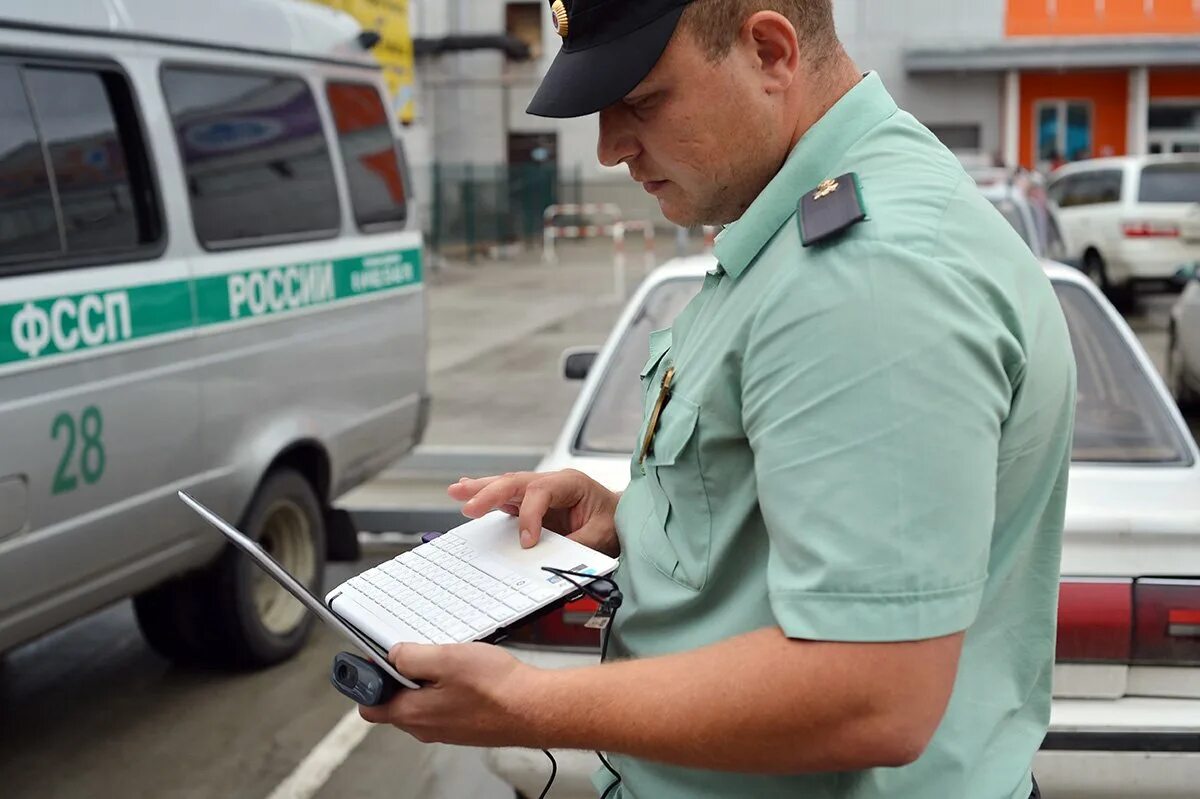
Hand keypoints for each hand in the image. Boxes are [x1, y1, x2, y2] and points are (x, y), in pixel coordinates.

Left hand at [358, 643, 541, 746]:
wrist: (534, 708)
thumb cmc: (496, 689)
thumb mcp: (446, 659)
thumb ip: (411, 657)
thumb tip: (393, 655)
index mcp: (412, 713)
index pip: (369, 704)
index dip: (366, 678)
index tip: (371, 659)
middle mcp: (425, 727)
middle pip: (395, 701)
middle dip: (399, 676)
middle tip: (417, 652)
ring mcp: (446, 729)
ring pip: (421, 701)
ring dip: (426, 680)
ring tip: (447, 660)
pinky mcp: (464, 725)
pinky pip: (443, 705)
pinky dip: (446, 688)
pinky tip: (465, 673)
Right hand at [448, 470, 620, 556]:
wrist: (620, 516)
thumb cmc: (614, 521)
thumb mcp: (603, 535)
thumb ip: (577, 544)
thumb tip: (549, 557)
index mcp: (571, 483)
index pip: (541, 493)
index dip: (530, 516)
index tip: (526, 543)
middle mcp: (553, 482)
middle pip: (516, 482)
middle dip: (490, 493)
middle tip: (468, 506)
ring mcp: (541, 489)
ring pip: (507, 485)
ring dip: (480, 489)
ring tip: (457, 491)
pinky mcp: (533, 501)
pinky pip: (507, 496)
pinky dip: (487, 495)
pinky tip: (467, 492)